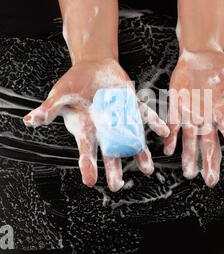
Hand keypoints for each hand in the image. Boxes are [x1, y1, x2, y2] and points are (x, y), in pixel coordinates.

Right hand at [23, 59, 169, 191]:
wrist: (93, 68)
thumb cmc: (75, 83)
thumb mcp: (60, 94)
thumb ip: (50, 108)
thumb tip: (30, 120)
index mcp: (87, 128)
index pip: (86, 150)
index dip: (88, 165)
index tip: (90, 181)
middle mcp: (105, 128)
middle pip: (110, 152)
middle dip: (114, 168)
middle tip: (117, 186)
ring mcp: (121, 118)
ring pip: (131, 139)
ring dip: (140, 153)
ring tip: (148, 169)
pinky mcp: (133, 106)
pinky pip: (145, 116)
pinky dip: (154, 123)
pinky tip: (163, 131)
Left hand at [163, 50, 223, 186]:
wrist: (200, 56)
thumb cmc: (222, 67)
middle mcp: (208, 118)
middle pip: (210, 144)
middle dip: (210, 162)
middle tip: (211, 180)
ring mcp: (192, 115)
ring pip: (190, 139)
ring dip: (189, 156)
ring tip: (188, 173)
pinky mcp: (177, 108)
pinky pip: (173, 126)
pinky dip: (171, 137)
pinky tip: (168, 150)